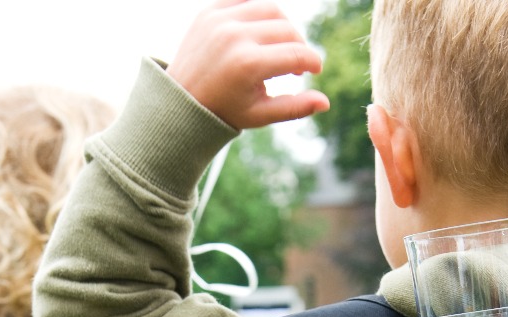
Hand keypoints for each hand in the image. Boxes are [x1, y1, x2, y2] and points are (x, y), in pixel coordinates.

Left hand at [168, 0, 329, 128]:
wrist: (181, 100)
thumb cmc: (225, 110)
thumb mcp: (261, 115)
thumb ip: (295, 108)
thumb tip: (326, 103)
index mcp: (248, 65)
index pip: (296, 54)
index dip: (313, 62)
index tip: (314, 70)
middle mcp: (234, 37)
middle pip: (287, 29)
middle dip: (298, 46)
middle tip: (294, 64)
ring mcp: (220, 20)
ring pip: (271, 8)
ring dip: (282, 26)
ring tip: (278, 46)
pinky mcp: (210, 10)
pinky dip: (259, 11)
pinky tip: (260, 31)